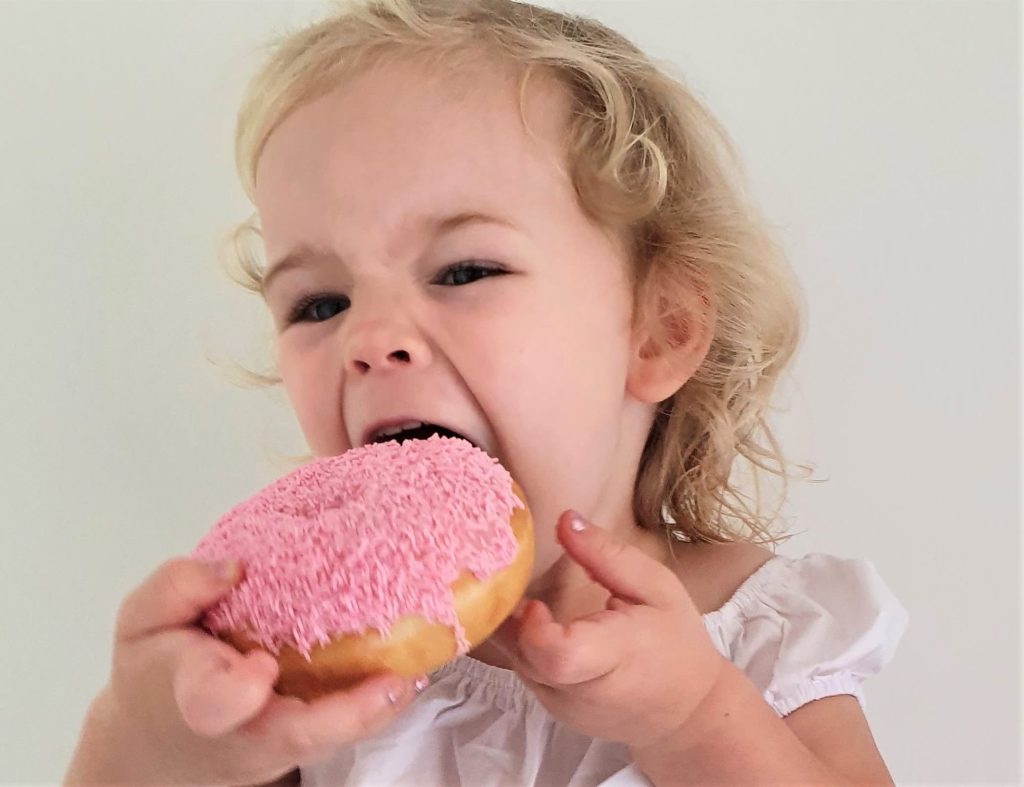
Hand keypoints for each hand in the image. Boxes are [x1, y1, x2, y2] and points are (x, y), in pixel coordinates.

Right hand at [65, 557, 422, 785]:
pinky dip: (379, 704)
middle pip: (296, 735)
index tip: (260, 663)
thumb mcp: (143, 620)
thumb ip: (177, 586)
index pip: (213, 702)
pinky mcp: (305, 744)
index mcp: (195, 694)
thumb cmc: (158, 672)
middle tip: (395, 680)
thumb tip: (234, 568)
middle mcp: (244, 729)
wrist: (165, 738)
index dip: (238, 689)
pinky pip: (344, 730)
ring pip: (332, 739)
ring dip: (378, 709)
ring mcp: (279, 745)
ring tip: (415, 672)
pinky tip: (410, 670)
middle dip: (347, 714)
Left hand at [490, 510, 726, 748]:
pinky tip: (544, 630)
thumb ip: (607, 554)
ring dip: (519, 633)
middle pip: (526, 658)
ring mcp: (566, 708)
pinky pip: (526, 674)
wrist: (688, 712)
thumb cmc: (676, 642)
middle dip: (516, 621)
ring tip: (537, 608)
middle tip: (526, 592)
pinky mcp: (555, 712)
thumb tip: (565, 519)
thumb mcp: (656, 586)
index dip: (536, 628)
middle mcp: (585, 690)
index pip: (559, 655)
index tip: (537, 602)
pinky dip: (526, 650)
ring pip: (518, 665)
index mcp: (617, 654)